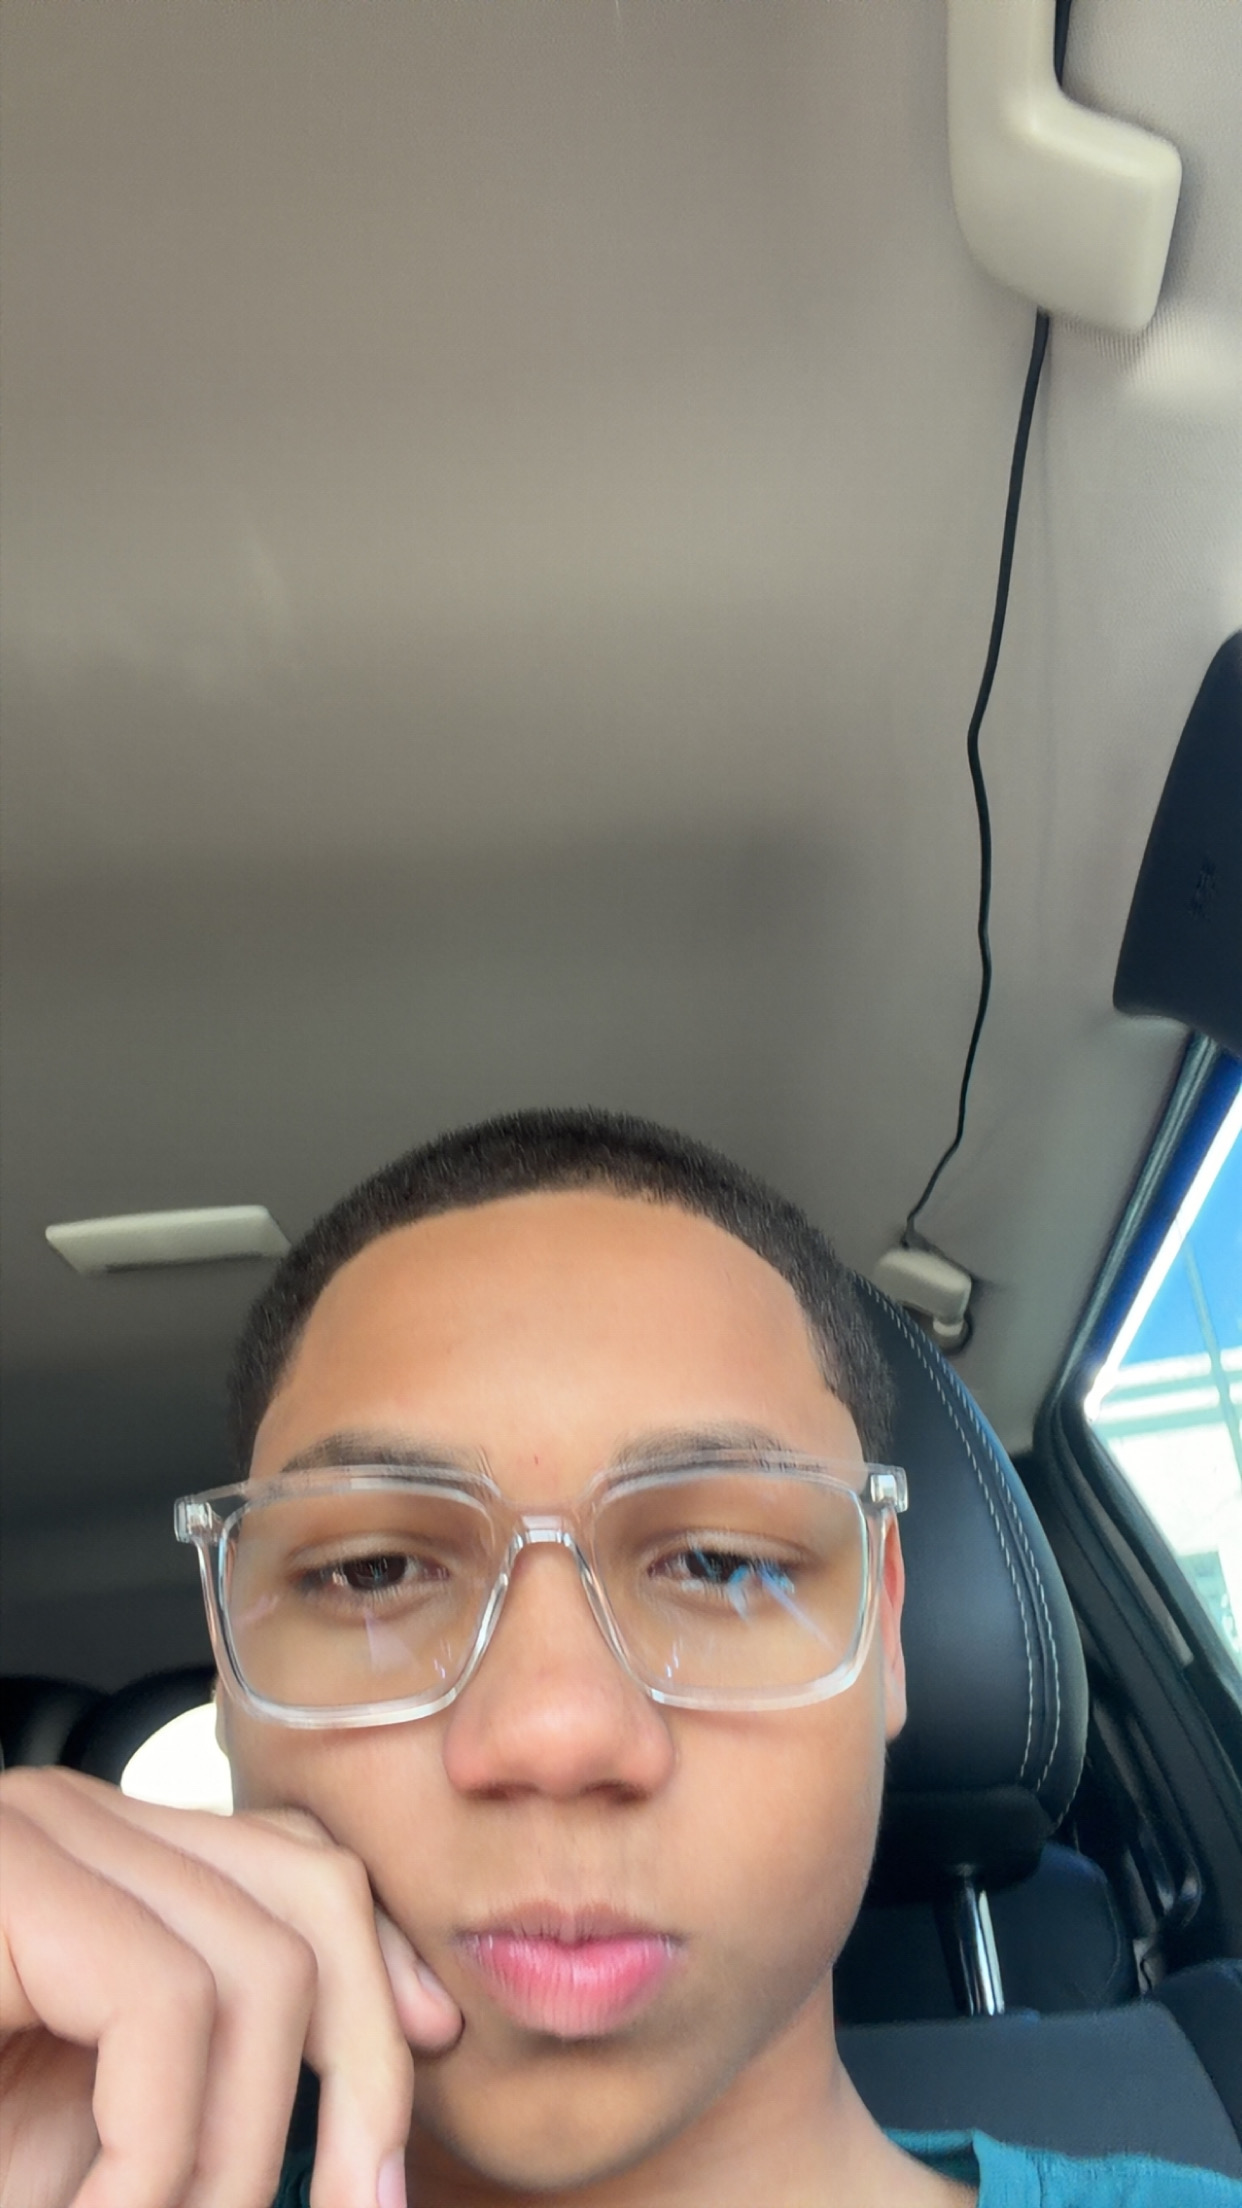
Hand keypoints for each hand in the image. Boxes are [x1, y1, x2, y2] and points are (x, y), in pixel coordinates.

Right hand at [0, 1766, 461, 2207]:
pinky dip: (160, 2150)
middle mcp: (81, 1819)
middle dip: (365, 2061)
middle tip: (365, 2205)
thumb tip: (371, 2150)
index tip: (417, 2099)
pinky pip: (158, 2002)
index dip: (381, 1977)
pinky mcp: (4, 1876)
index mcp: (114, 1858)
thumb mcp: (110, 2123)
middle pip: (312, 1891)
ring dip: (244, 2149)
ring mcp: (43, 1833)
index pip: (301, 1863)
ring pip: (258, 1962)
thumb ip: (216, 2091)